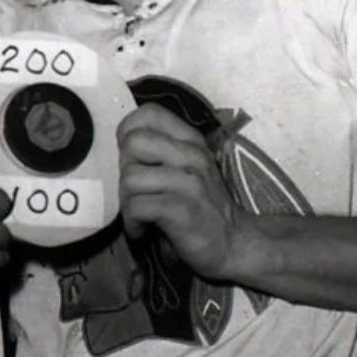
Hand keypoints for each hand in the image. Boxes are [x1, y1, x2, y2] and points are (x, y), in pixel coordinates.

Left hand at [117, 102, 246, 280]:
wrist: (234, 243)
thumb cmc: (202, 205)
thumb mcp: (189, 167)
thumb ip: (162, 149)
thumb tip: (122, 143)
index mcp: (191, 141)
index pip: (149, 113)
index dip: (128, 132)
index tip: (131, 158)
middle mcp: (192, 156)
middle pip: (132, 143)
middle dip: (125, 169)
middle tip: (134, 191)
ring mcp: (190, 183)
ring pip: (130, 178)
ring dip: (126, 201)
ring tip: (138, 214)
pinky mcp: (184, 211)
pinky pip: (138, 206)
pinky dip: (132, 222)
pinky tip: (142, 229)